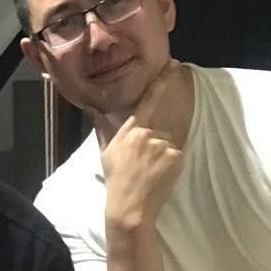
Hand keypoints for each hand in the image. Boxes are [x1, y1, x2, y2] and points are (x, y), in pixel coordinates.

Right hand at [96, 64, 184, 230]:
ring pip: (171, 138)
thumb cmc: (116, 178)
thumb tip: (93, 107)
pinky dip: (172, 160)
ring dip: (165, 148)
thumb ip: (103, 126)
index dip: (162, 80)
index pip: (149, 99)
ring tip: (153, 167)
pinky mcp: (175, 157)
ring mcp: (162, 145)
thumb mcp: (106, 149)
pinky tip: (161, 172)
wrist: (130, 206)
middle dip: (168, 108)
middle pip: (163, 116)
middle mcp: (147, 133)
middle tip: (171, 99)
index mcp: (130, 128)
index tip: (172, 65)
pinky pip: (177, 152)